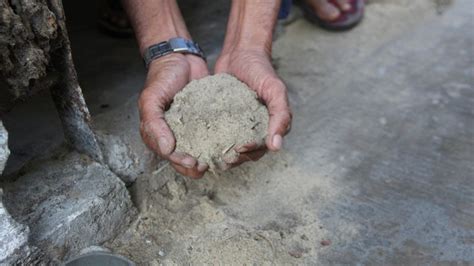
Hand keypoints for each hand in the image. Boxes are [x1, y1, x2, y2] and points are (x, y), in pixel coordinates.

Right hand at [139, 53, 208, 177]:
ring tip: (218, 161)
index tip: (194, 163)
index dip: (180, 163)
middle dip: (195, 167)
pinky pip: (214, 136)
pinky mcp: (208, 121)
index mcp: (158, 134)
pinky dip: (220, 143)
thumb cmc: (162, 78)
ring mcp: (192, 129)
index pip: (168, 156)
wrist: (180, 58)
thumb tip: (165, 150)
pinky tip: (230, 146)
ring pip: (200, 151)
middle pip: (184, 159)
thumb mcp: (151, 99)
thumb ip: (154, 124)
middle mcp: (175, 135)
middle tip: (206, 166)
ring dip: (208, 159)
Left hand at [215, 49, 291, 168]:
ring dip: (222, 154)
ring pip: (230, 147)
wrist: (240, 53)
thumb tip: (276, 146)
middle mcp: (254, 128)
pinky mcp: (222, 119)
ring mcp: (237, 124)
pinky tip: (200, 143)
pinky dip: (210, 140)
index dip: (251, 152)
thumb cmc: (261, 70)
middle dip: (235, 158)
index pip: (262, 148)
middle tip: (223, 158)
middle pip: (246, 152)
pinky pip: (217, 133)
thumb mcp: (275, 90)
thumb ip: (281, 116)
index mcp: (270, 126)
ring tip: (211, 156)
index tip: (239, 149)